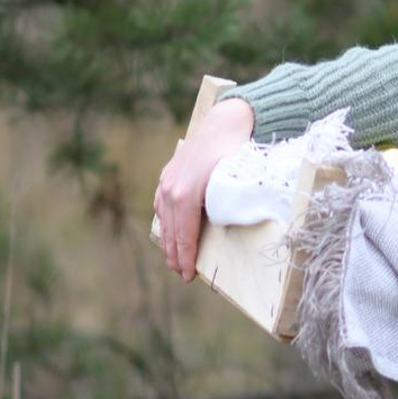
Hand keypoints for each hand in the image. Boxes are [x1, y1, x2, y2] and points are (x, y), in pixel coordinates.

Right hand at [153, 94, 255, 280]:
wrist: (225, 122)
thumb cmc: (235, 152)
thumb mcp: (235, 183)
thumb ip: (231, 207)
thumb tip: (236, 230)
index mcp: (185, 194)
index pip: (184, 235)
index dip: (185, 257)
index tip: (188, 276)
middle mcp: (171, 188)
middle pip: (171, 231)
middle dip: (175, 255)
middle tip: (182, 275)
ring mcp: (167, 180)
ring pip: (164, 219)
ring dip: (167, 241)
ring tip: (174, 260)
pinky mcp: (168, 174)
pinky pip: (161, 204)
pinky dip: (164, 221)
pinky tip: (168, 232)